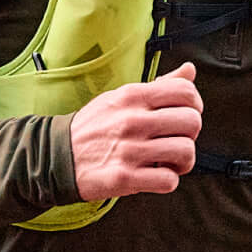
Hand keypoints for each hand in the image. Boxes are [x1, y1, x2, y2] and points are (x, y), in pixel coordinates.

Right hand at [68, 62, 201, 199]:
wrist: (57, 155)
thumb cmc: (94, 126)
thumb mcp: (121, 97)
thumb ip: (159, 86)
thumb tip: (190, 70)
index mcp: (132, 96)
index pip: (185, 92)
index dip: (195, 105)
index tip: (186, 115)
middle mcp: (132, 120)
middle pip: (192, 122)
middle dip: (191, 135)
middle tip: (177, 140)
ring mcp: (128, 150)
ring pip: (185, 152)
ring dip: (184, 161)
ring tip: (170, 162)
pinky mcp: (124, 178)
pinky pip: (168, 181)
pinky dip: (168, 181)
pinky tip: (156, 175)